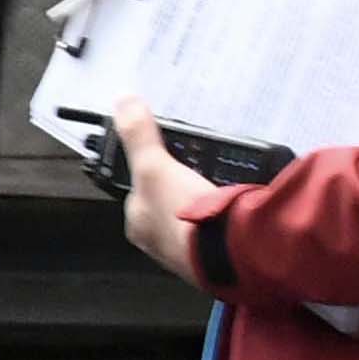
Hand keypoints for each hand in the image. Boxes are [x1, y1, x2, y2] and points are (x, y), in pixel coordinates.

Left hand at [112, 96, 218, 285]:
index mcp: (137, 224)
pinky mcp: (218, 256)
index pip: (137, 192)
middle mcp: (159, 243)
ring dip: (205, 202)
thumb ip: (139, 135)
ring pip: (194, 218)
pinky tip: (235, 205)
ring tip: (219, 184)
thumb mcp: (154, 166)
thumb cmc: (181, 215)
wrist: (225, 253)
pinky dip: (226, 216)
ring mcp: (190, 252)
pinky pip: (219, 230)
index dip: (150, 173)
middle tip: (198, 170)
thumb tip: (123, 104)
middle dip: (181, 188)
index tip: (166, 160)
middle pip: (168, 204)